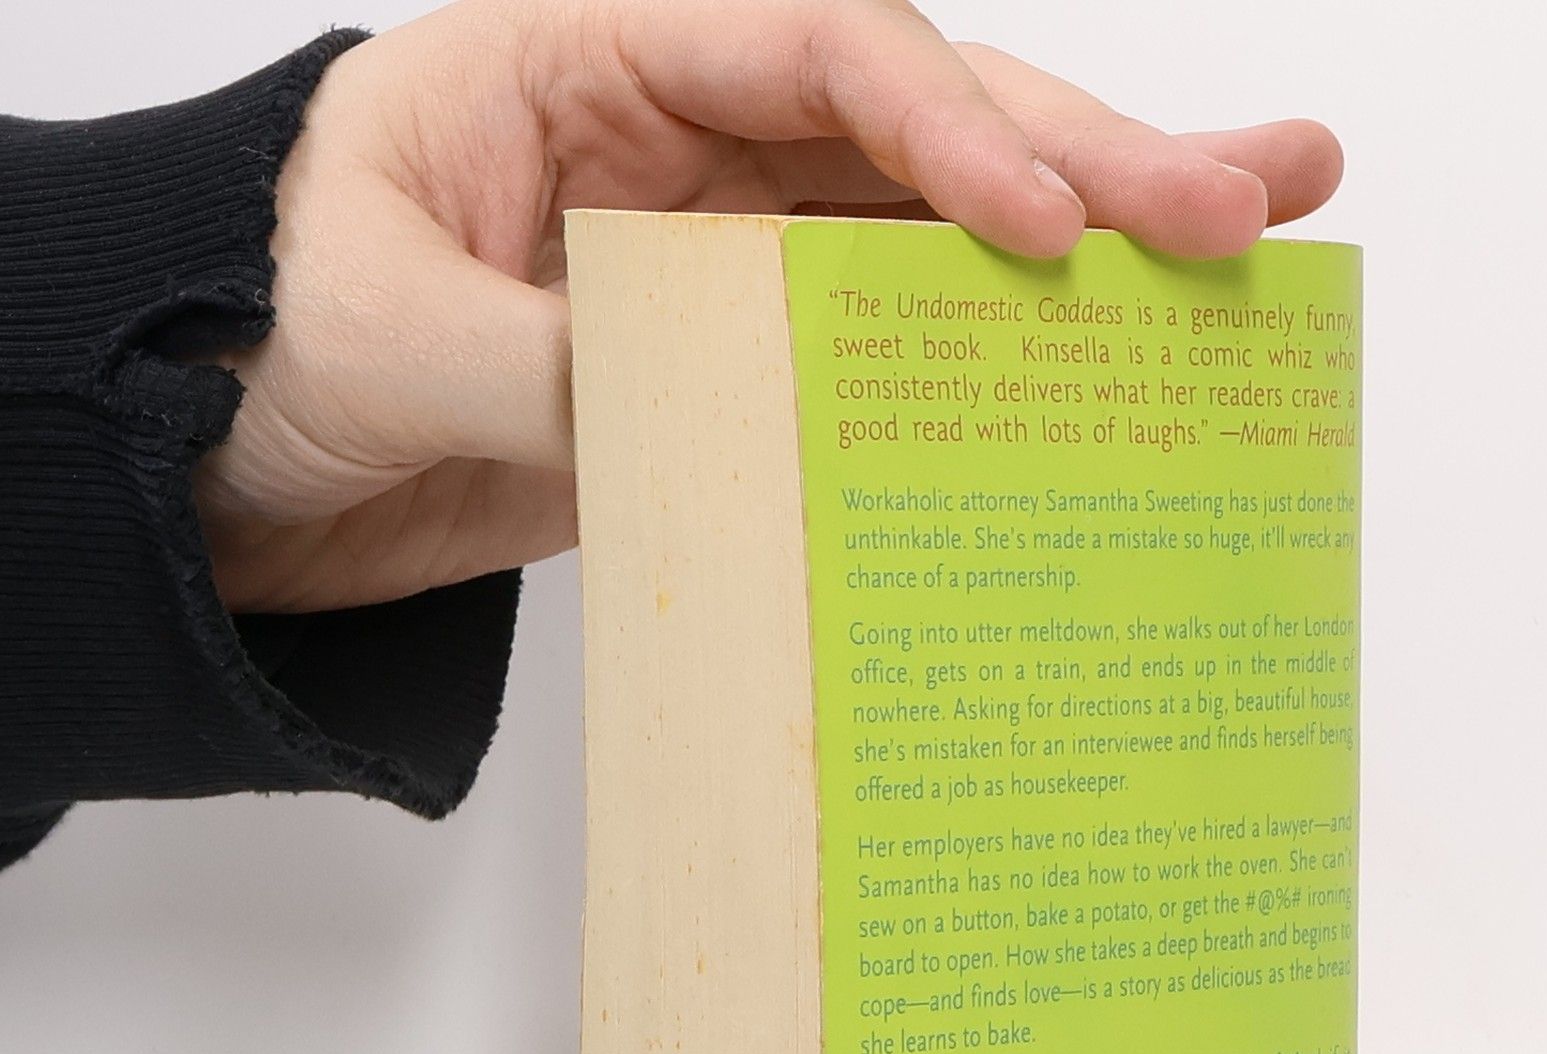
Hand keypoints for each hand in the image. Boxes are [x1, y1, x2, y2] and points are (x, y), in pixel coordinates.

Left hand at [194, 0, 1342, 614]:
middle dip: (1094, 159)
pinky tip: (1106, 373)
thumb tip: (704, 400)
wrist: (235, 456)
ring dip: (1096, 242)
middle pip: (925, 120)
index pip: (814, 49)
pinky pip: (890, 354)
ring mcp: (730, 252)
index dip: (947, 128)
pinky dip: (996, 369)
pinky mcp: (742, 364)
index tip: (1044, 232)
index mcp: (592, 57)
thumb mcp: (385, 335)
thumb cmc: (265, 338)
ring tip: (1258, 244)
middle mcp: (687, 135)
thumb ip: (550, 357)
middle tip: (1252, 201)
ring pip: (937, 233)